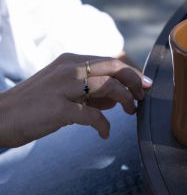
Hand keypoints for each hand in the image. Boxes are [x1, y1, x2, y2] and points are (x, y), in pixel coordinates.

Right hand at [0, 53, 152, 146]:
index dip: (131, 73)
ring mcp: (62, 87)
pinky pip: (91, 115)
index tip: (144, 85)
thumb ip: (90, 91)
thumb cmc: (33, 106)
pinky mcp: (57, 109)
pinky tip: (104, 133)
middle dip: (135, 81)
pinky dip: (103, 125)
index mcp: (71, 61)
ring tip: (130, 112)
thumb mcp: (64, 90)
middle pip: (114, 67)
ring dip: (125, 99)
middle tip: (142, 96)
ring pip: (107, 86)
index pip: (110, 61)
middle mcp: (68, 69)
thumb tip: (117, 98)